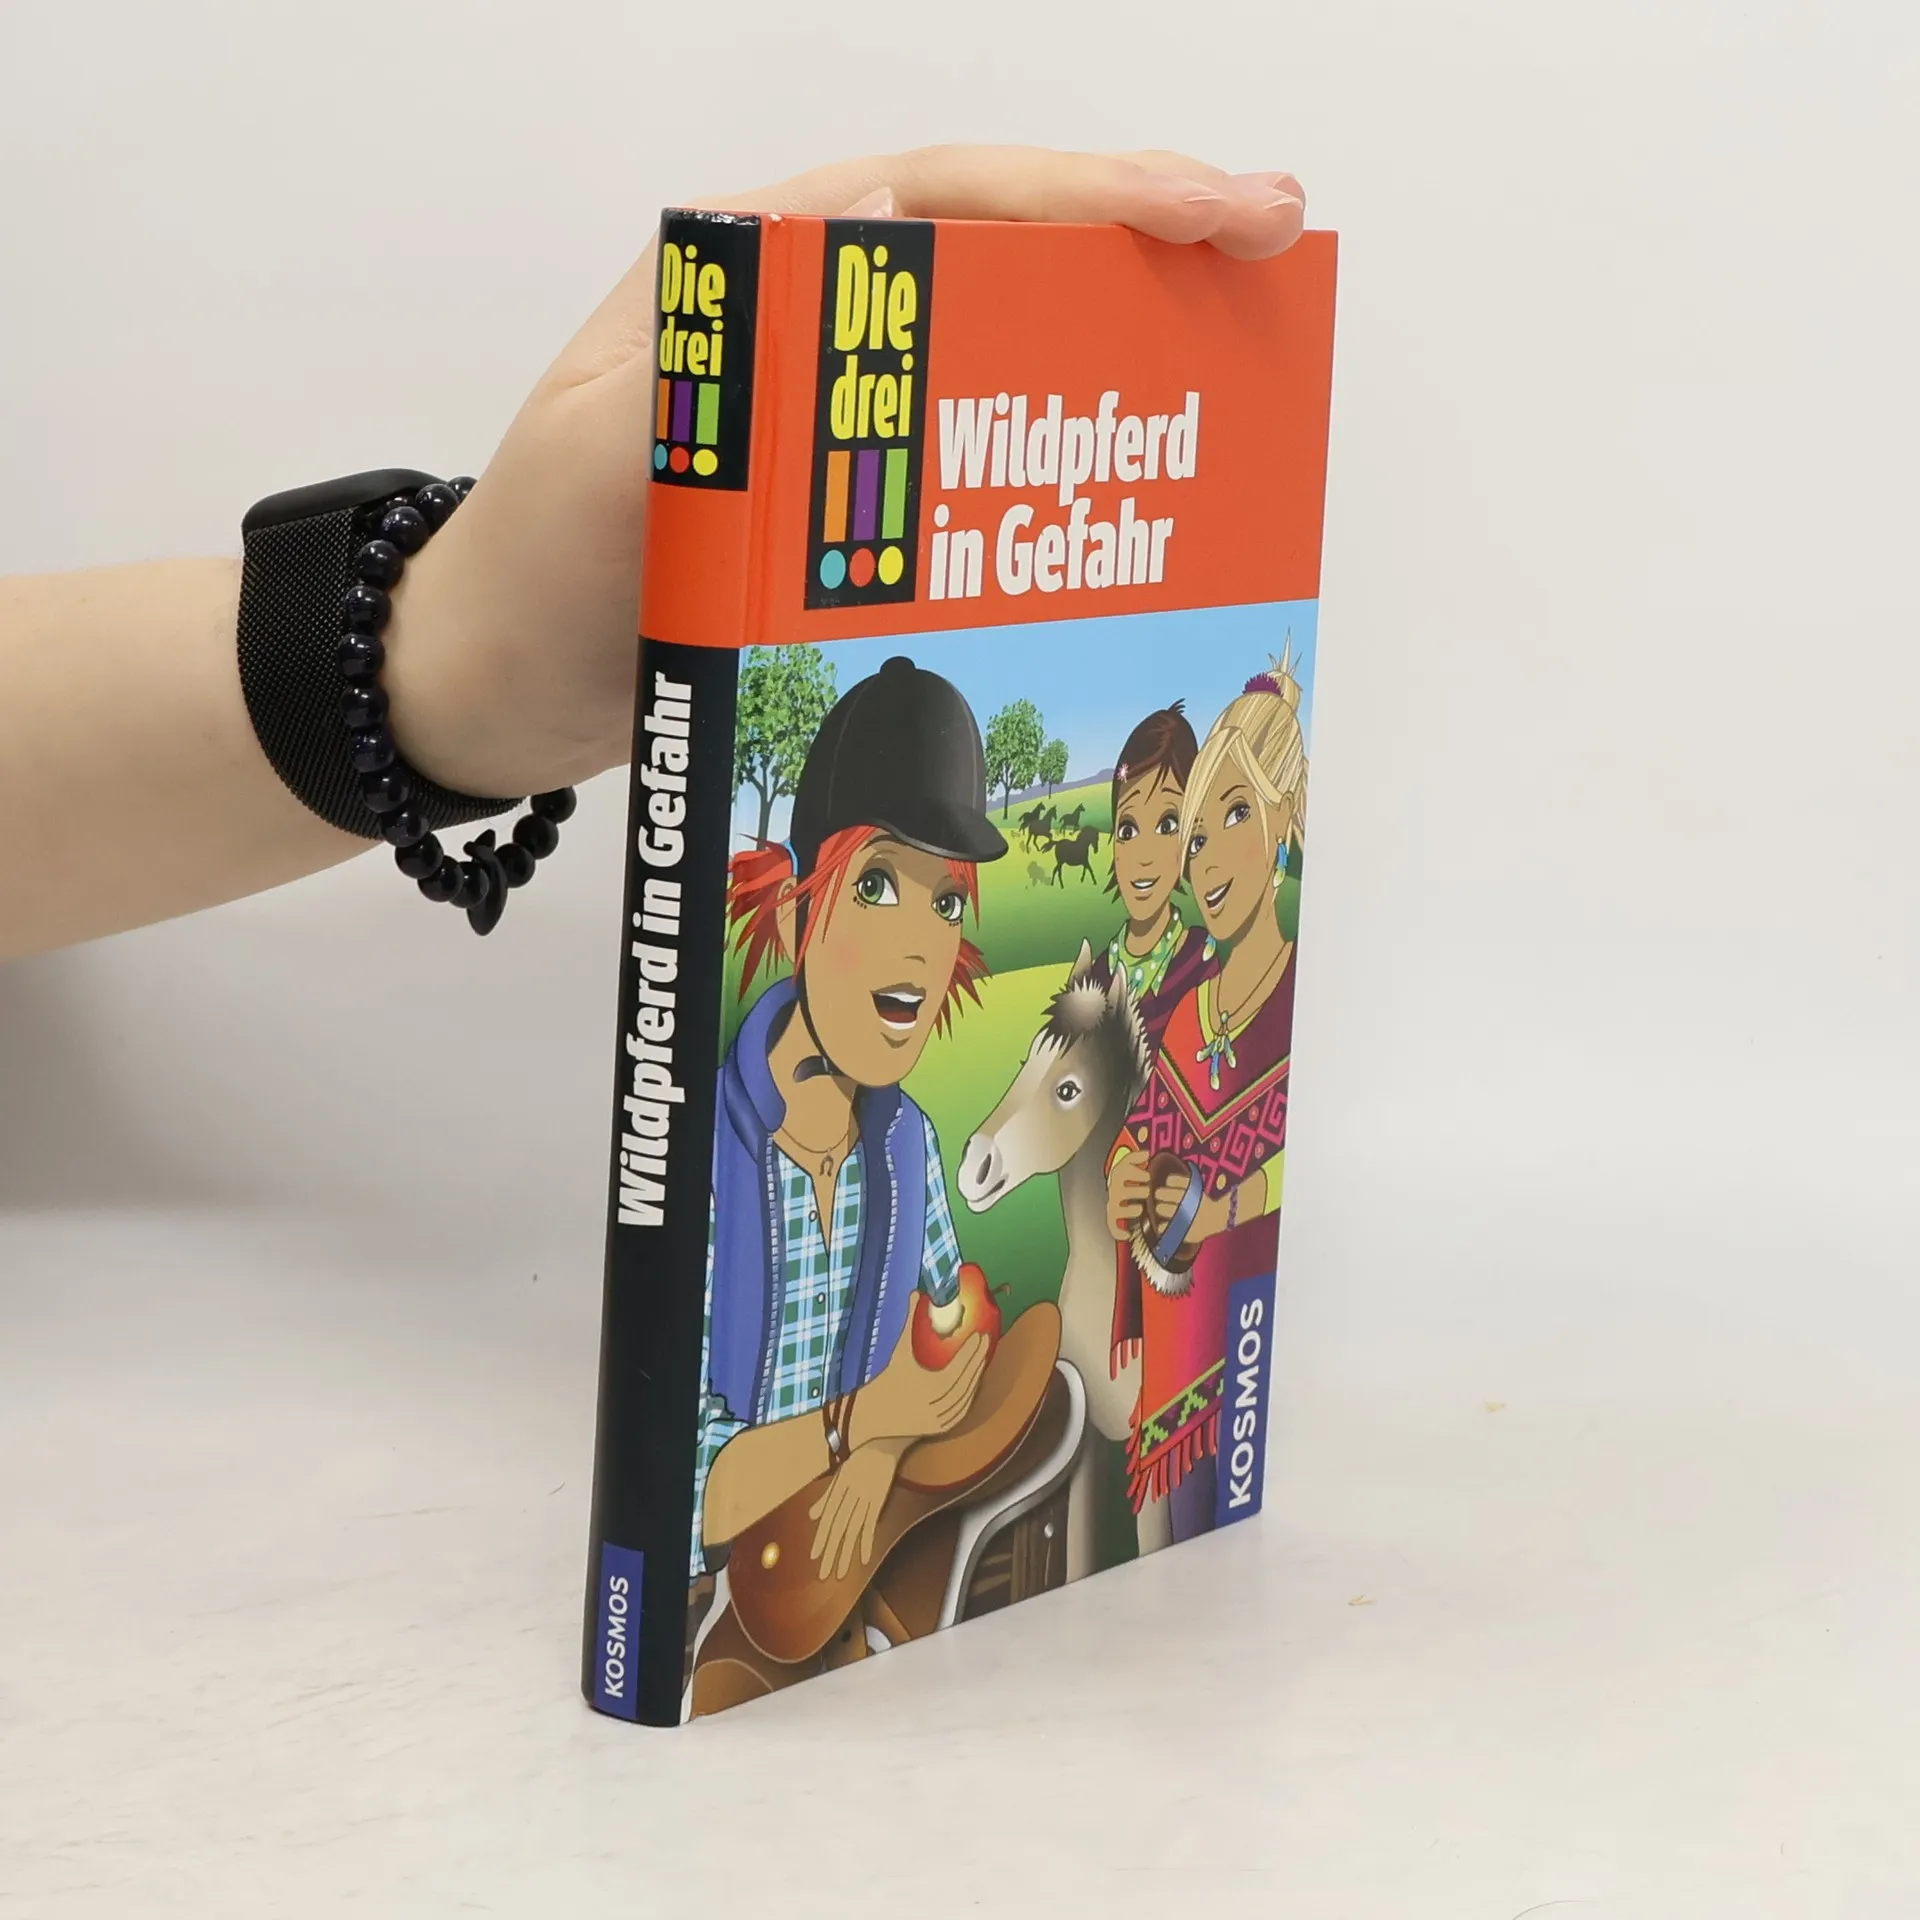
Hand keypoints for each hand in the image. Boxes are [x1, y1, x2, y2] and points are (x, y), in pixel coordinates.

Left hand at [382, 147, 1305, 798]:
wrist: (496, 683)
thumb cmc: (533, 567)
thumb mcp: (603, 465)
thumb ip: (709, 389)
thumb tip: (841, 313)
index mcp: (757, 274)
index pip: (947, 199)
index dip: (1090, 194)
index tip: (1213, 206)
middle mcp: (812, 328)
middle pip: (1001, 253)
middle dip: (1141, 238)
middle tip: (1270, 243)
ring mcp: (838, 419)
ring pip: (1003, 347)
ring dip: (1120, 337)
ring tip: (1236, 343)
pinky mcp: (850, 506)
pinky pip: (975, 457)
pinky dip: (1060, 451)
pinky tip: (1133, 473)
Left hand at [808, 1440, 907, 1581]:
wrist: (884, 1448)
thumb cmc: (860, 1462)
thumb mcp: (840, 1476)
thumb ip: (826, 1497)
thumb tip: (811, 1516)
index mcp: (837, 1490)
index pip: (827, 1520)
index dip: (820, 1539)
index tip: (814, 1558)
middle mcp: (848, 1496)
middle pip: (837, 1529)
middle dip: (829, 1553)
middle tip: (823, 1575)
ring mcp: (864, 1499)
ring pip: (852, 1531)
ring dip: (845, 1554)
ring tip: (839, 1573)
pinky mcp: (878, 1501)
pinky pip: (870, 1525)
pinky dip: (866, 1542)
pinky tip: (863, 1560)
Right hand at [851, 1315, 988, 1446]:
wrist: (874, 1415)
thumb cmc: (889, 1378)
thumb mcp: (900, 1351)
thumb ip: (911, 1323)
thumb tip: (917, 1293)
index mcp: (923, 1388)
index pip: (955, 1370)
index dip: (970, 1353)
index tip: (981, 1335)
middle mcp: (932, 1407)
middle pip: (965, 1383)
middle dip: (978, 1362)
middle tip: (986, 1341)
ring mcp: (938, 1421)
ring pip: (966, 1398)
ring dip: (977, 1378)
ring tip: (983, 1358)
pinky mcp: (940, 1429)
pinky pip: (962, 1411)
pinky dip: (970, 1396)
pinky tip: (975, 1380)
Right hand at [1108, 1153, 1152, 1239]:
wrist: (1121, 1194)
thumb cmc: (1129, 1178)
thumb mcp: (1131, 1165)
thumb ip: (1136, 1157)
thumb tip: (1146, 1153)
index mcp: (1118, 1176)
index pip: (1120, 1171)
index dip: (1133, 1173)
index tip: (1147, 1174)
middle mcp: (1114, 1190)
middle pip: (1118, 1189)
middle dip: (1134, 1190)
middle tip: (1147, 1191)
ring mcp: (1113, 1204)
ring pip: (1115, 1208)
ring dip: (1128, 1209)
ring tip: (1140, 1208)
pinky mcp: (1113, 1217)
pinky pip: (1111, 1225)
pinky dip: (1117, 1231)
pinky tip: (1127, 1235)